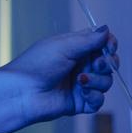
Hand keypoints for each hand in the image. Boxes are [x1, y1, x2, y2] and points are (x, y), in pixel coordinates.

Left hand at [0, 26, 116, 123]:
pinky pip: (99, 100)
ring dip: (98, 80)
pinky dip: (94, 95)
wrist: (22, 92)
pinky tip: (82, 92)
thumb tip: (106, 29)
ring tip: (80, 80)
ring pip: (106, 81)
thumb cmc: (36, 65)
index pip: (102, 43)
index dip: (110, 44)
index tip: (110, 47)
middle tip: (97, 64)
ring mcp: (81, 85)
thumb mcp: (63, 46)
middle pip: (108, 63)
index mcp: (75, 48)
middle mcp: (80, 65)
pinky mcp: (81, 102)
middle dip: (107, 63)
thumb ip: (88, 40)